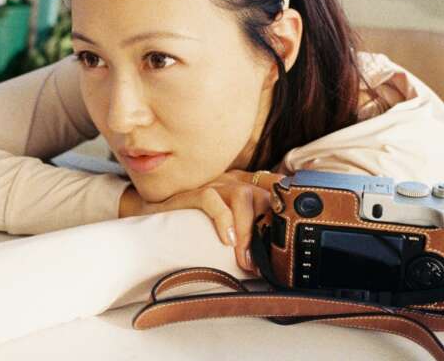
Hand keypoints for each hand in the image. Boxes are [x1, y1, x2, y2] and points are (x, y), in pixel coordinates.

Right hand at [119, 170, 278, 272]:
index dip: (286, 205)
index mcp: (242, 186)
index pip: (274, 187)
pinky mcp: (191, 193)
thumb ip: (247, 234)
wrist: (152, 220)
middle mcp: (230, 181)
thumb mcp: (227, 229)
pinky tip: (226, 241)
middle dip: (266, 229)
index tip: (291, 233)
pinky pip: (212, 199)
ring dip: (247, 230)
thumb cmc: (193, 227)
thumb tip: (269, 262)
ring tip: (244, 258)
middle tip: (261, 262)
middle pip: (262, 195)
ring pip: (242, 195)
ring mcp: (212, 185)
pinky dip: (223, 220)